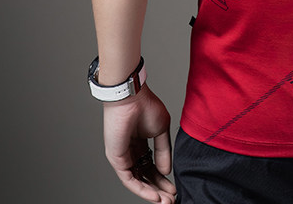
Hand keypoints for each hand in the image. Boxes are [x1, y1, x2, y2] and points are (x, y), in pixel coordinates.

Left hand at [102, 83, 177, 202]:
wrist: (132, 98)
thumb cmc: (146, 107)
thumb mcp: (161, 130)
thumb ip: (163, 151)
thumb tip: (166, 171)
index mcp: (141, 143)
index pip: (152, 166)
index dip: (163, 178)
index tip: (174, 187)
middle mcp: (131, 152)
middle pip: (146, 176)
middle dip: (159, 189)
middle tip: (171, 199)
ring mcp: (123, 157)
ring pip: (138, 181)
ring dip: (151, 193)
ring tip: (165, 201)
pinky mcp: (117, 160)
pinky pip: (130, 180)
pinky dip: (142, 189)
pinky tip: (154, 196)